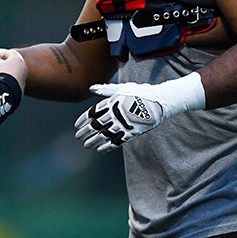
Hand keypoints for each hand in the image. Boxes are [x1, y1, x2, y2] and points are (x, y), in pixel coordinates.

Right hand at [0, 50, 27, 93]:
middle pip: (14, 61)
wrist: (5, 92)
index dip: (1, 54)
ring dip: (9, 71)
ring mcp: (24, 77)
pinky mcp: (23, 85)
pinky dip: (12, 79)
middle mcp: (23, 67)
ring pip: (17, 71)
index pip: (10, 52)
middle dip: (6, 63)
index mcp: (17, 59)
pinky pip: (17, 80)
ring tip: (0, 75)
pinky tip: (4, 83)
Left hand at [74, 74, 205, 153]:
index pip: (93, 112)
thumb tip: (91, 88)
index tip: (76, 125)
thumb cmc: (139, 93)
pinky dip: (107, 146)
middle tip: (78, 136)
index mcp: (112, 102)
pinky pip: (117, 141)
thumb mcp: (122, 88)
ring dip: (94, 140)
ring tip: (86, 145)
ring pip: (105, 135)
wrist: (160, 101)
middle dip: (85, 131)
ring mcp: (124, 123)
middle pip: (96, 125)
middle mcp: (116, 113)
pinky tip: (99, 149)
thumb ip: (105, 90)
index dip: (83, 119)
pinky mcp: (132, 132)